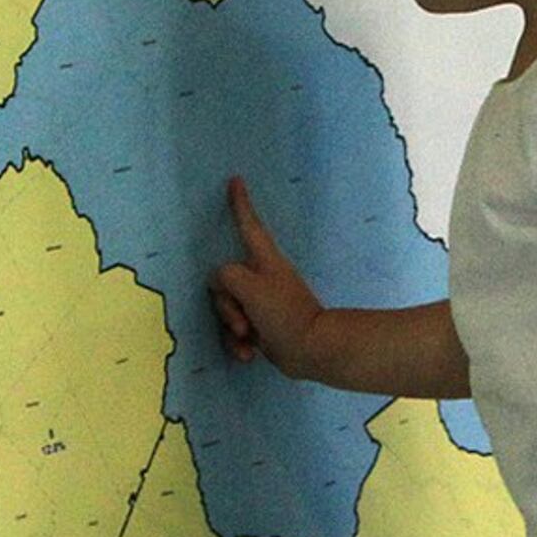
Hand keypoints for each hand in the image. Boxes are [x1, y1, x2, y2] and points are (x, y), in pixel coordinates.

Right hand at [212, 177, 322, 375]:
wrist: (313, 351)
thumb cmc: (284, 313)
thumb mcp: (250, 288)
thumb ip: (227, 277)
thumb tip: (224, 283)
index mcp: (263, 261)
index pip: (248, 226)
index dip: (241, 204)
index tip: (236, 180)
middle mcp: (261, 277)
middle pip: (224, 283)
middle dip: (226, 308)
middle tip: (243, 324)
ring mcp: (261, 302)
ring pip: (227, 310)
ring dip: (232, 331)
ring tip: (249, 342)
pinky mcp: (262, 326)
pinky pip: (237, 332)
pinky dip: (240, 345)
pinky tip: (250, 355)